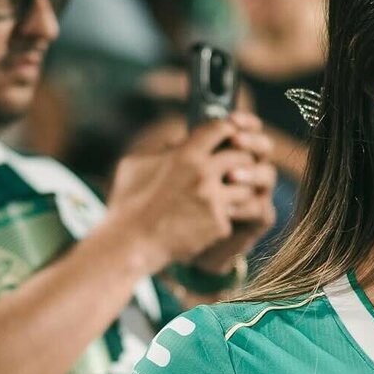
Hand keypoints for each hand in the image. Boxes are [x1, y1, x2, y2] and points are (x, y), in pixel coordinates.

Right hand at [105, 114, 273, 272]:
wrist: (132, 243)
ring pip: (246, 188)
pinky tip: (217, 220)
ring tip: (232, 194)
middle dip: (242, 160)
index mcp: (185, 155)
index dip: (228, 130)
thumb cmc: (128, 202)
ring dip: (240, 190)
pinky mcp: (220, 225)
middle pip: (241, 157)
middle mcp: (204, 174)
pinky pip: (235, 215)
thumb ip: (161, 150)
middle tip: (239, 166)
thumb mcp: (136, 165)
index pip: (220, 129)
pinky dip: (228, 216)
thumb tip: (177, 142)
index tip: (229, 136)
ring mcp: (215, 201)